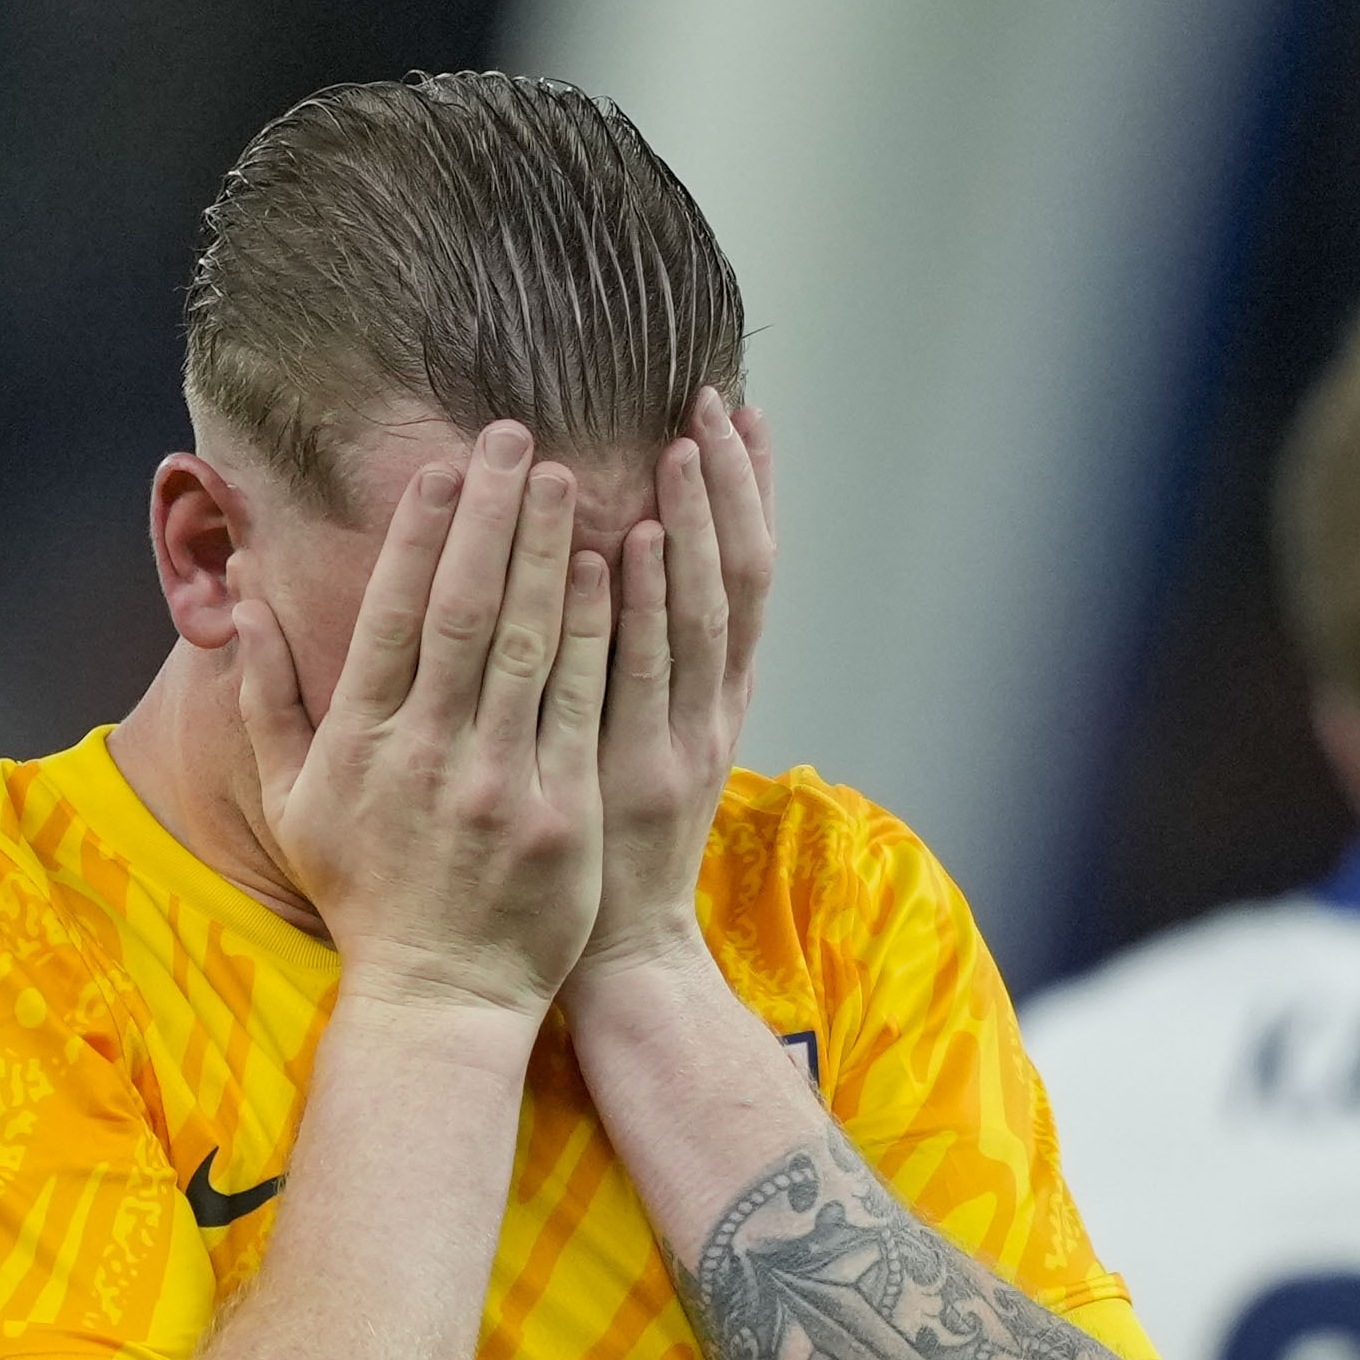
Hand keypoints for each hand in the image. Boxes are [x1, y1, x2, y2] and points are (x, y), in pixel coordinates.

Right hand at [237, 422, 609, 1017]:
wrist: (441, 993)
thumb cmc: (367, 891)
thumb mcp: (289, 800)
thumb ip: (265, 693)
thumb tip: (242, 594)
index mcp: (361, 742)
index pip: (393, 615)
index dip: (418, 534)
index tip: (443, 467)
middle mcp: (428, 753)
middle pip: (464, 611)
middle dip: (491, 517)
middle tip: (519, 440)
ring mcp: (499, 782)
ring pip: (527, 645)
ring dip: (549, 553)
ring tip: (570, 480)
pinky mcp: (564, 812)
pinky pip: (582, 703)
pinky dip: (595, 632)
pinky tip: (613, 570)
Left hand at [573, 386, 773, 988]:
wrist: (618, 957)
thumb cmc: (610, 854)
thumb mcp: (644, 753)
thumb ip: (640, 673)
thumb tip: (623, 581)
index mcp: (714, 700)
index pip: (746, 576)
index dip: (749, 497)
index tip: (743, 420)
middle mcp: (711, 711)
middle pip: (739, 578)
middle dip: (729, 488)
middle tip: (713, 402)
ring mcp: (681, 741)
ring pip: (702, 614)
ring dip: (695, 525)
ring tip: (685, 443)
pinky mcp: (640, 774)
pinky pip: (643, 674)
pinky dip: (645, 607)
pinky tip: (635, 542)